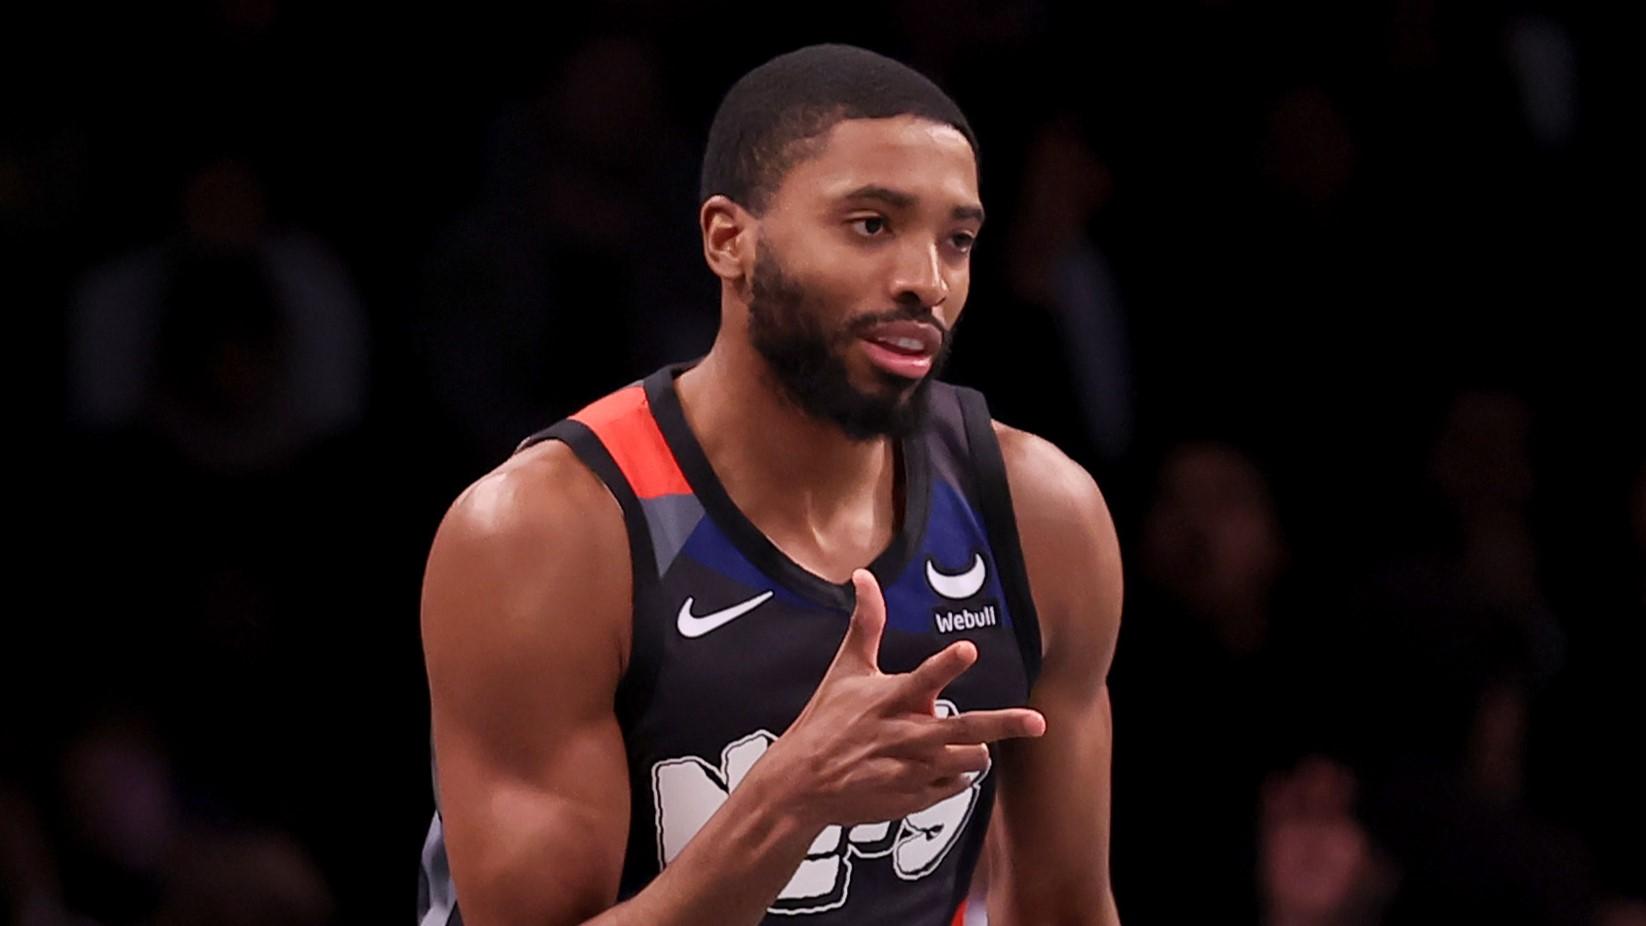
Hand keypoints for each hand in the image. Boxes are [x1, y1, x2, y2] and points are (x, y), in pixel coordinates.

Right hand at [751, 569, 1045, 828]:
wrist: (802, 785)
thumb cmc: (825, 721)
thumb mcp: (846, 670)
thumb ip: (867, 623)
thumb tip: (864, 575)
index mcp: (889, 700)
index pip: (922, 678)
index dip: (946, 665)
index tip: (968, 649)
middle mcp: (905, 736)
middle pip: (964, 729)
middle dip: (1004, 724)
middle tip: (1037, 722)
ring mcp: (912, 770)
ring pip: (968, 759)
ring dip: (976, 749)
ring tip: (967, 742)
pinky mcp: (914, 798)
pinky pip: (956, 785)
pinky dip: (955, 773)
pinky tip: (938, 765)